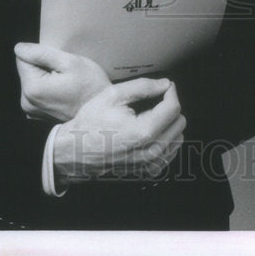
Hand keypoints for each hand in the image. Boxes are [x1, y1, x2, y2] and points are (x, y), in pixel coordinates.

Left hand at [15, 43, 110, 122]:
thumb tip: (19, 48)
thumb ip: (42, 53)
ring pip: (33, 81)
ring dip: (47, 77)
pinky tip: (64, 92)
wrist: (102, 114)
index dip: (41, 55)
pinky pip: (38, 93)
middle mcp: (27, 102)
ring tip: (67, 83)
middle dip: (43, 67)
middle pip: (27, 71)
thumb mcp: (70, 63)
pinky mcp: (39, 115)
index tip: (59, 63)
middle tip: (66, 73)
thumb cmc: (90, 87)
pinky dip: (48, 88)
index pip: (22, 59)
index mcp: (32, 88)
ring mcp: (32, 110)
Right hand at [53, 78, 185, 184]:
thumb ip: (143, 87)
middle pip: (179, 123)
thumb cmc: (90, 123)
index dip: (170, 92)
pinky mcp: (147, 171)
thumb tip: (165, 84)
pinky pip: (170, 153)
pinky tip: (151, 132)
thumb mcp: (112, 96)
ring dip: (168, 124)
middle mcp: (150, 151)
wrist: (74, 151)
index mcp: (142, 132)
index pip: (173, 108)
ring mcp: (149, 164)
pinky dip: (166, 140)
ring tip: (149, 117)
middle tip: (152, 102)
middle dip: (169, 108)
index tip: (164, 87)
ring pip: (178, 138)